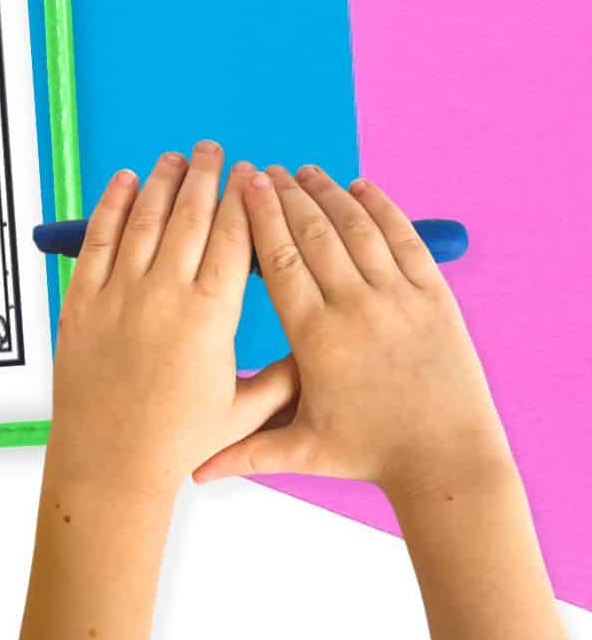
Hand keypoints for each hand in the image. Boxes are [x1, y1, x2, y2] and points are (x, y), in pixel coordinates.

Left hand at [46, 143, 296, 500]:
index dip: (242, 200)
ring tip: (175, 158)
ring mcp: (120, 294)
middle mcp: (165, 296)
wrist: (111, 462)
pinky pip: (99, 239)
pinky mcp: (83, 300)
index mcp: (210, 318)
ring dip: (161, 181)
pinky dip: (113, 205)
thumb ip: (284, 377)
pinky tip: (125, 182)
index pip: (232, 238)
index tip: (250, 175)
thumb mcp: (244, 412)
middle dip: (205, 176)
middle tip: (214, 151)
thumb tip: (317, 349)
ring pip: (145, 219)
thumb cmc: (178, 441)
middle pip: (189, 216)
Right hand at [192, 165, 513, 504]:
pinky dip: (381, 207)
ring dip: (326, 193)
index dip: (258, 215)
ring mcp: (398, 299)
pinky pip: (404, 238)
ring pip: (355, 227)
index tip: (241, 185)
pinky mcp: (434, 297)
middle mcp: (355, 309)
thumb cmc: (371, 456)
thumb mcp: (302, 450)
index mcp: (316, 338)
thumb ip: (244, 448)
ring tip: (304, 172)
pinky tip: (360, 187)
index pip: (278, 258)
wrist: (448, 464)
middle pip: (312, 232)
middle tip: (262, 170)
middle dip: (283, 194)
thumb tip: (191, 469)